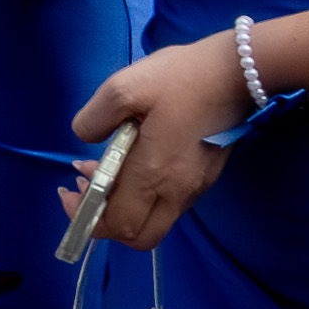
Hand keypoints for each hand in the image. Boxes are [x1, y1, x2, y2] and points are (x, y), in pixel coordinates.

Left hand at [63, 31, 253, 249]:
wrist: (238, 72)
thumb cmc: (179, 79)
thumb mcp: (122, 88)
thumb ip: (93, 119)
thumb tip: (86, 139)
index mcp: (154, 176)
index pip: (119, 225)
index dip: (86, 217)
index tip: (70, 189)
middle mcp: (177, 192)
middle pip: (138, 236)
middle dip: (105, 221)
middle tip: (86, 185)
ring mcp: (195, 187)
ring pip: (154, 220)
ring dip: (123, 204)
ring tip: (101, 167)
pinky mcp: (205, 177)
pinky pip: (168, 202)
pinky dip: (143, 193)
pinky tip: (131, 160)